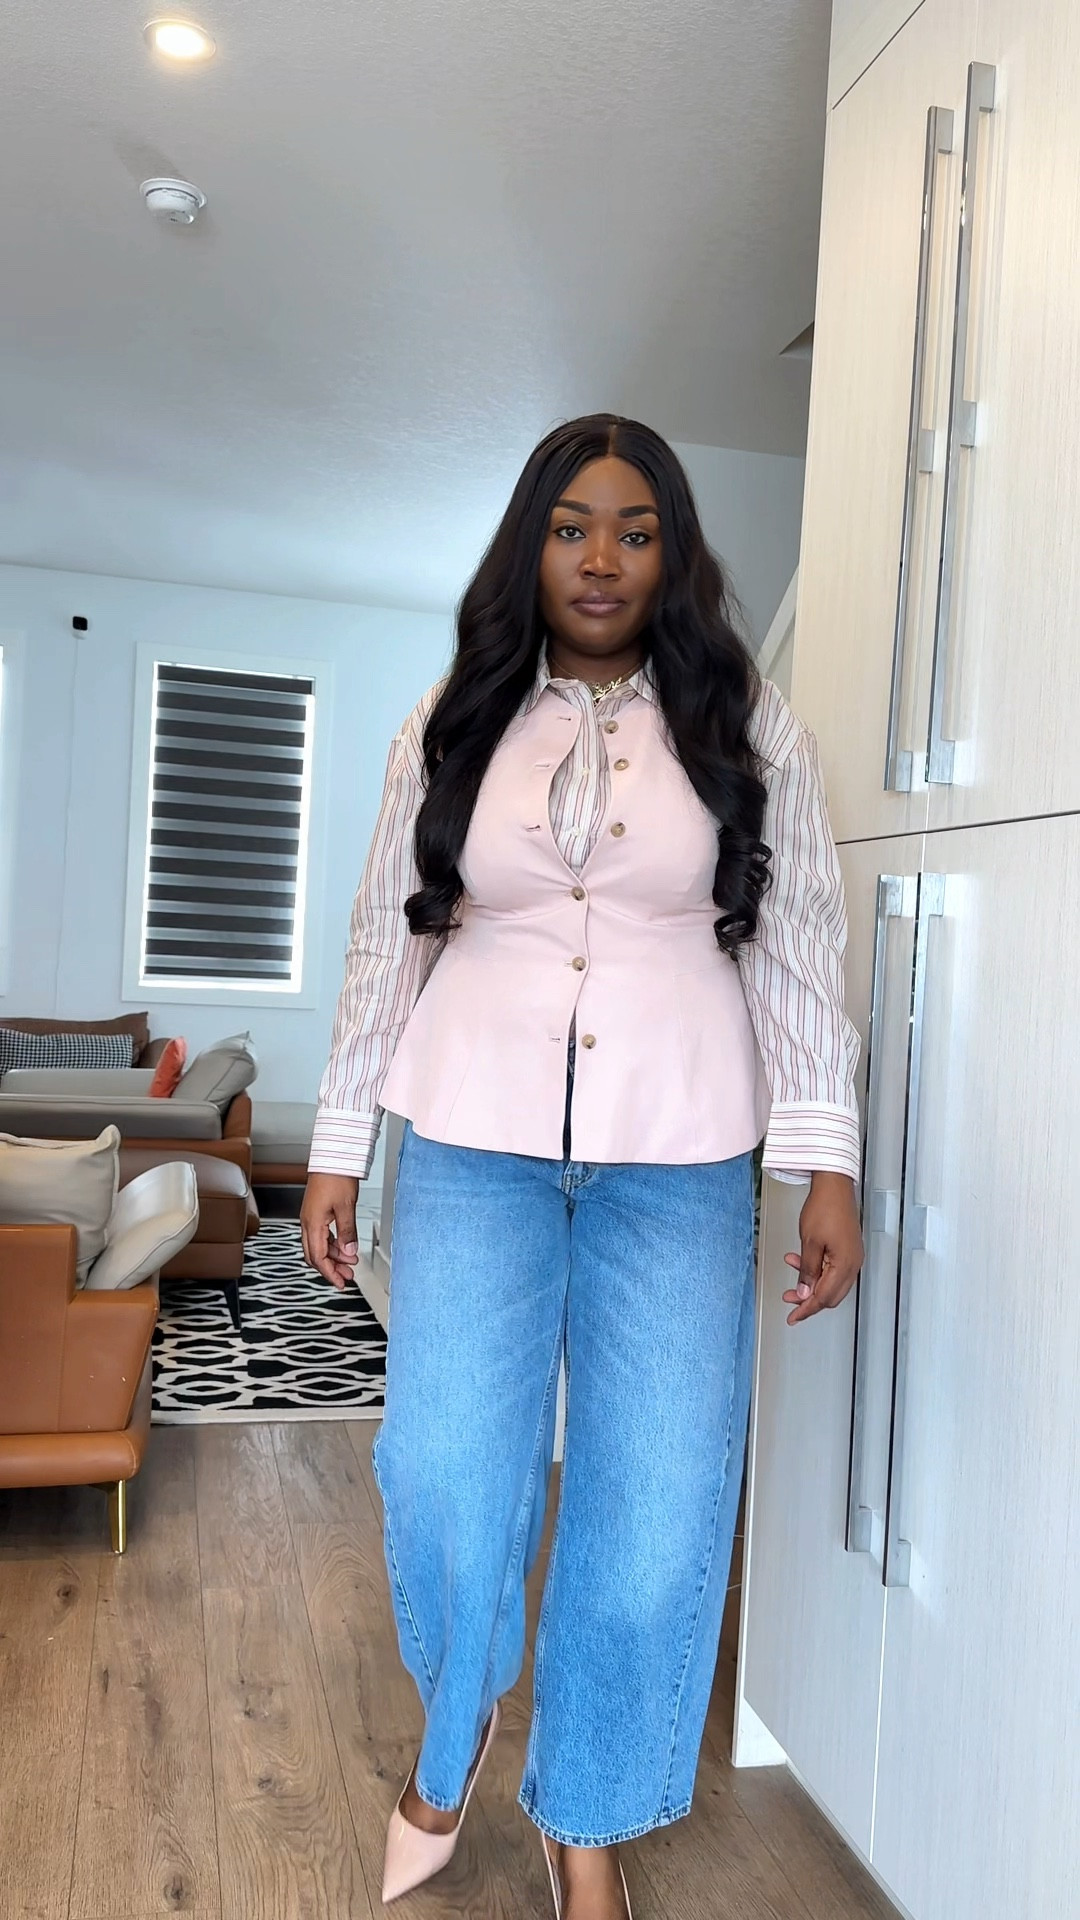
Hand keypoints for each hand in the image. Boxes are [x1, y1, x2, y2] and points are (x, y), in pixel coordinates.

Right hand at [301, 1172, 360, 1290]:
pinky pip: (321, 1236)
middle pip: (316, 1255)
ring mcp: (311, 1218)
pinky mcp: (316, 1213)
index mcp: (312, 1224)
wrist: (332, 1158)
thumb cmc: (336, 1177)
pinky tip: (344, 1248)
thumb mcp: (346, 1207)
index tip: (341, 1283)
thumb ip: (347, 1232)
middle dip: (331, 1268)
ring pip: (319, 1246)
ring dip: (334, 1256)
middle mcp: (308, 1223)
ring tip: (350, 1263)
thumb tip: (349, 1253)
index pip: (319, 1257)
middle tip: (347, 1276)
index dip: (330, 1273)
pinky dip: (333, 1245)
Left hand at [782, 1170, 862, 1326]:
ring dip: (811, 1283)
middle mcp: (853, 1263)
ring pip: (831, 1283)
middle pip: (831, 1295)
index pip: (824, 1297)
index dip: (806, 1309)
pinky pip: (833, 1269)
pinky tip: (800, 1262)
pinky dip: (816, 1271)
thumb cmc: (825, 1207)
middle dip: (809, 1299)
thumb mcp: (809, 1243)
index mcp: (845, 1264)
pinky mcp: (848, 1249)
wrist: (833, 1185)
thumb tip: (803, 1293)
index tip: (793, 1317)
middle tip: (790, 1299)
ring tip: (792, 1279)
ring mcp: (852, 1256)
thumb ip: (806, 1271)